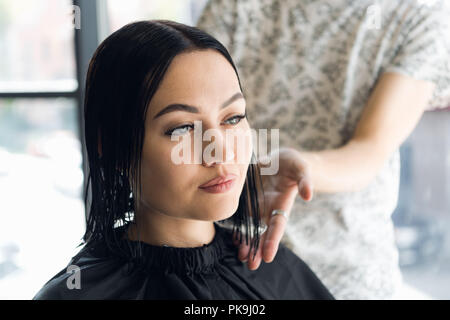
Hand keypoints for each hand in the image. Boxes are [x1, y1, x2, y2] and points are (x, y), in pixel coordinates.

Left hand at [234, 147, 312, 269]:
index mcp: (282, 204)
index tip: (267, 257)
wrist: (278, 158)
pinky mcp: (247, 199)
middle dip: (258, 249)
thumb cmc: (292, 163)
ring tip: (241, 256)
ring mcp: (257, 205)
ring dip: (247, 243)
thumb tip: (309, 196)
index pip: (277, 226)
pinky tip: (234, 239)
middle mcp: (269, 208)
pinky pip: (241, 216)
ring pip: (251, 227)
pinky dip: (238, 227)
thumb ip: (305, 181)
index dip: (272, 240)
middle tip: (251, 265)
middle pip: (263, 232)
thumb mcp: (301, 168)